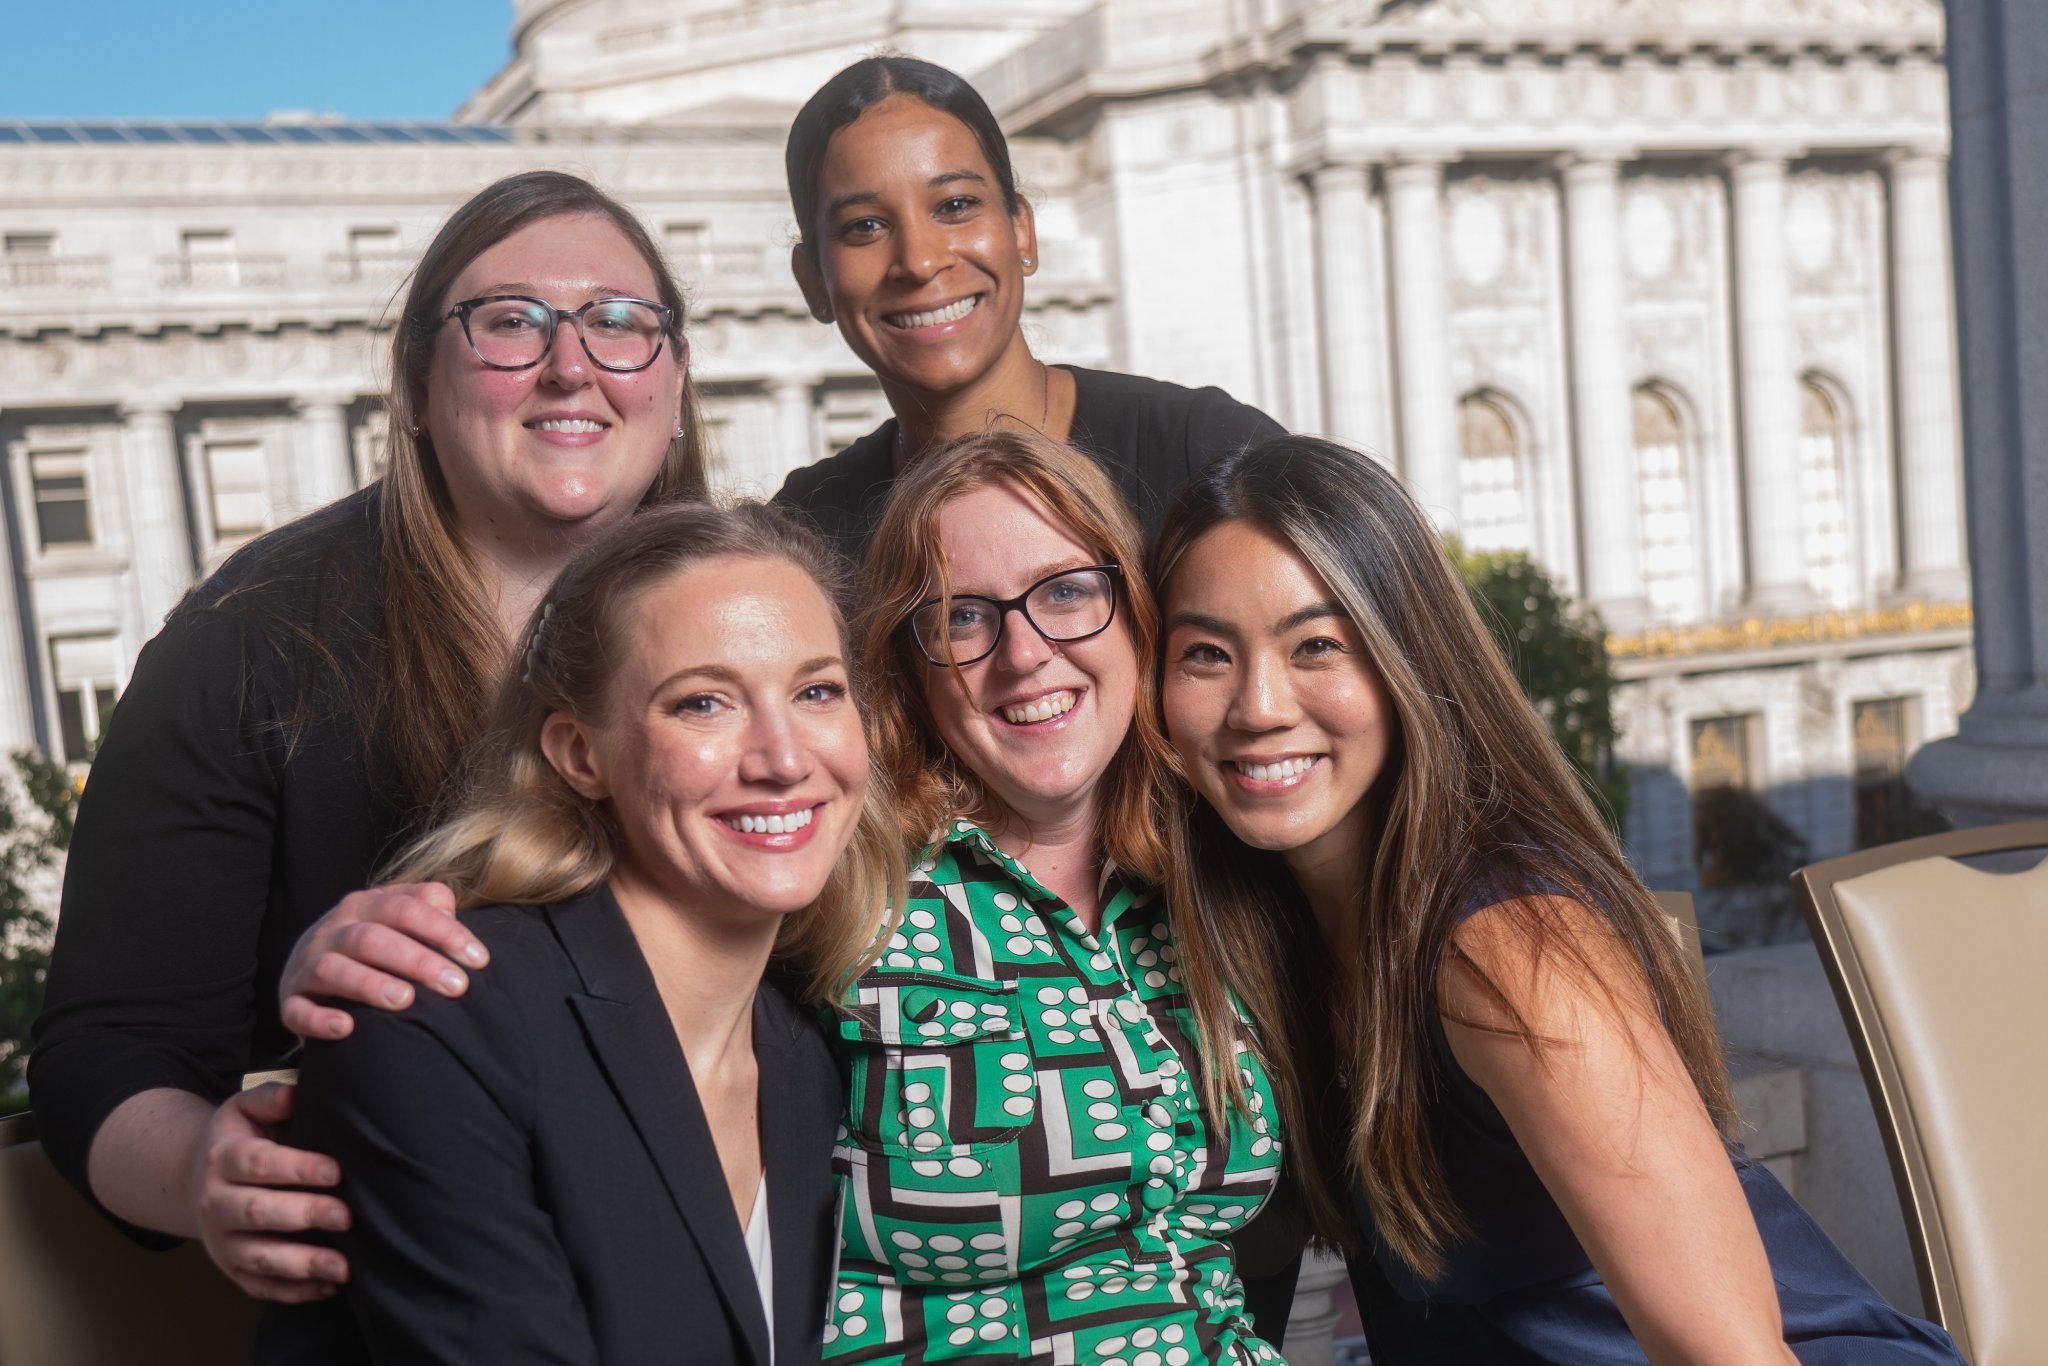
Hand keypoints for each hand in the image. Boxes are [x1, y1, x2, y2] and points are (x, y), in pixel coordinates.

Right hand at [192, 1083, 349, 1301]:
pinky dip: (295, 1292)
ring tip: (346, 1266)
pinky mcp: (232, 1270)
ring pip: (259, 1258)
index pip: (258, 1164)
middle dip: (304, 1215)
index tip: (336, 1171)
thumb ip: (270, 1098)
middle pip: (258, 1213)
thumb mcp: (244, 1109)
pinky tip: (330, 1287)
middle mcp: (217, 1204)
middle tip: (347, 1216)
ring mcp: (222, 1242)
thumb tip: (295, 1095)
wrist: (194, 1180)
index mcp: (224, 1159)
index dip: (297, 1168)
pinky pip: (261, 1287)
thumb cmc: (238, 1139)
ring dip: (303, 1264)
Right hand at [279, 882, 484, 1039]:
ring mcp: (307, 965)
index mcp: (364, 905)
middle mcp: (332, 930)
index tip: (479, 960)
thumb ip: (428, 907)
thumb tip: (450, 912)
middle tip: (456, 986)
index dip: (445, 932)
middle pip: (373, 939)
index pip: (407, 909)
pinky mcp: (290, 1001)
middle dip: (418, 961)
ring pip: (334, 968)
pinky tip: (347, 1027)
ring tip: (406, 1000)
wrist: (310, 966)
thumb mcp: (399, 918)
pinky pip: (298, 1010)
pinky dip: (319, 1019)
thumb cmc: (374, 944)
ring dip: (370, 984)